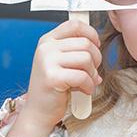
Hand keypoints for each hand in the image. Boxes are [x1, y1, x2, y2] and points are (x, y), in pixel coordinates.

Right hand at [10, 20, 102, 136]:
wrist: (39, 111)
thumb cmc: (54, 87)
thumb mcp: (62, 63)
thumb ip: (76, 51)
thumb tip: (97, 44)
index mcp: (48, 40)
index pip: (75, 25)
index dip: (91, 34)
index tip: (96, 46)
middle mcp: (45, 48)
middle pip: (85, 43)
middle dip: (96, 59)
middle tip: (92, 72)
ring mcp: (47, 61)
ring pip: (86, 58)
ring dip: (93, 74)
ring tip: (87, 83)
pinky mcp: (52, 77)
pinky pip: (82, 76)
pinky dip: (89, 85)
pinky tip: (84, 91)